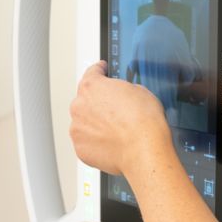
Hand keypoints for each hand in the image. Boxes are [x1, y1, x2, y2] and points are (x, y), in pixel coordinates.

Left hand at [70, 61, 171, 177]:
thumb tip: (122, 95)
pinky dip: (96, 141)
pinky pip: (86, 141)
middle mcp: (79, 106)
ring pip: (84, 122)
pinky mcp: (80, 148)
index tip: (101, 72)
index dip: (100, 71)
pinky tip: (112, 142)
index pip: (92, 73)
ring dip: (95, 123)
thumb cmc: (143, 122)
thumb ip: (122, 89)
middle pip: (85, 99)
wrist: (143, 150)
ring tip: (116, 130)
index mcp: (91, 87)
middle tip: (117, 111)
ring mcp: (77, 128)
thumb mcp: (139, 90)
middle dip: (99, 103)